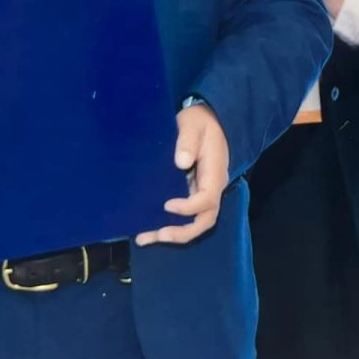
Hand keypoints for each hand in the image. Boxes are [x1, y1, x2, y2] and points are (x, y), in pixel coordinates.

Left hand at [136, 102, 229, 245]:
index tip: (167, 205)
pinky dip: (168, 224)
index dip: (188, 207)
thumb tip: (181, 162)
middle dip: (182, 232)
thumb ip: (188, 141)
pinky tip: (146, 228)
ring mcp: (202, 192)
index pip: (207, 199)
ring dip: (171, 234)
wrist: (206, 119)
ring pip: (193, 222)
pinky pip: (184, 215)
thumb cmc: (199, 121)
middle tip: (158, 235)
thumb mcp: (193, 124)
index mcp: (215, 173)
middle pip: (204, 220)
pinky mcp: (191, 192)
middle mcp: (211, 187)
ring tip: (143, 238)